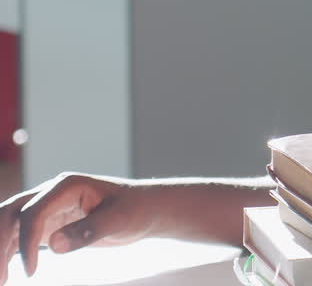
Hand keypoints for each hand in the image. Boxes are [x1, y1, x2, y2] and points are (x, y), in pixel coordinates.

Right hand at [1, 172, 158, 283]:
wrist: (145, 208)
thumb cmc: (135, 209)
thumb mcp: (119, 219)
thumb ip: (88, 230)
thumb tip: (53, 245)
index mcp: (66, 187)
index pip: (33, 212)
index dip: (26, 241)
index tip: (31, 272)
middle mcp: (51, 193)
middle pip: (11, 214)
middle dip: (0, 243)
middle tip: (1, 278)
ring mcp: (48, 207)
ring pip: (10, 224)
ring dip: (1, 248)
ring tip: (1, 279)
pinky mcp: (49, 222)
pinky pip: (19, 234)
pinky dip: (10, 250)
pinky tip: (6, 272)